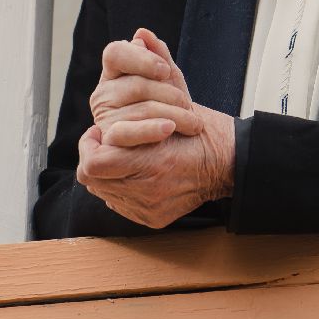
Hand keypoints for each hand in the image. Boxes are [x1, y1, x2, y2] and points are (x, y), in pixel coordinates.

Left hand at [75, 103, 235, 228]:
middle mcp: (147, 191)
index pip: (93, 164)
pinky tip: (134, 173)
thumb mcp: (169, 109)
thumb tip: (114, 100)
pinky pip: (120, 204)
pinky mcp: (152, 218)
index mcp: (151, 163)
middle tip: (104, 143)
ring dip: (106, 173)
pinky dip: (121, 187)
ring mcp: (148, 208)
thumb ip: (134, 112)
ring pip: (103, 192)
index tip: (98, 132)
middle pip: (92, 181)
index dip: (89, 146)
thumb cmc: (200, 131)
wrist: (230, 162)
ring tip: (121, 156)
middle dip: (94, 158)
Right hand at [88, 28, 202, 146]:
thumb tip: (141, 34)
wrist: (186, 146)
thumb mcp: (171, 79)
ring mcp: (104, 121)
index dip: (140, 59)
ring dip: (175, 115)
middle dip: (170, 95)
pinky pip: (127, 133)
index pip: (115, 53)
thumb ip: (158, 55)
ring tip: (192, 124)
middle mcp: (103, 95)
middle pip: (135, 84)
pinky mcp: (109, 147)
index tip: (165, 71)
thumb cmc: (175, 108)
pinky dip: (150, 130)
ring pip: (140, 109)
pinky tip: (169, 128)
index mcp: (114, 73)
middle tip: (189, 106)